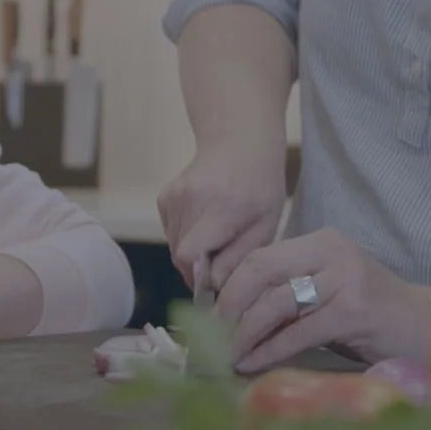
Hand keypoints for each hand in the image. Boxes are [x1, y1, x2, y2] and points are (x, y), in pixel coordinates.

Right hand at [158, 141, 286, 297]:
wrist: (240, 144)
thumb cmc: (261, 188)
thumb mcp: (266, 225)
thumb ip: (239, 257)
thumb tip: (212, 285)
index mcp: (222, 207)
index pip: (189, 254)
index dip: (198, 276)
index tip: (215, 282)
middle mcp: (192, 199)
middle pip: (180, 255)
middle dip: (198, 269)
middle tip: (220, 264)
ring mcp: (174, 195)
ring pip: (173, 246)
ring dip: (191, 254)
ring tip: (216, 240)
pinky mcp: (165, 196)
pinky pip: (170, 232)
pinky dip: (184, 238)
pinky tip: (204, 224)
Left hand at [216, 228, 430, 373]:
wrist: (426, 326)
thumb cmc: (372, 315)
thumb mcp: (328, 290)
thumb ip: (290, 291)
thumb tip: (231, 314)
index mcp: (322, 240)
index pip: (260, 256)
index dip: (229, 286)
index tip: (209, 315)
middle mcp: (332, 251)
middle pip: (260, 270)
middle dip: (228, 305)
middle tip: (211, 335)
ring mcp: (344, 279)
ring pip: (275, 303)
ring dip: (244, 333)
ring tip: (227, 355)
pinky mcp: (352, 310)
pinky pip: (297, 332)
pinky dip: (269, 350)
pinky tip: (252, 363)